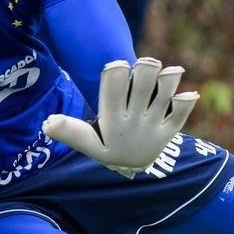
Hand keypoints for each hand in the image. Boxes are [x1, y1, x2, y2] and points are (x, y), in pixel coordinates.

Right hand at [42, 57, 198, 177]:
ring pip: (165, 92)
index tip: (117, 68)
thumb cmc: (109, 144)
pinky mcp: (170, 130)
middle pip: (142, 81)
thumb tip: (46, 123)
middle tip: (144, 67)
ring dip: (168, 78)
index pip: (112, 86)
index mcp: (111, 120)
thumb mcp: (88, 142)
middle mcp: (133, 121)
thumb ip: (70, 131)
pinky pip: (182, 112)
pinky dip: (186, 101)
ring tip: (167, 74)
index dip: (116, 70)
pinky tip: (187, 94)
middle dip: (145, 66)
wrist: (133, 166)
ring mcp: (153, 125)